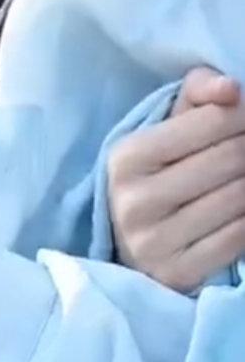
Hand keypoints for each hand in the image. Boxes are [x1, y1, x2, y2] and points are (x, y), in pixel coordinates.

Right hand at [107, 67, 244, 292]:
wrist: (129, 249)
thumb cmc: (154, 176)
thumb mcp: (162, 131)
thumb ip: (196, 94)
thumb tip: (232, 88)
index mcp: (127, 156)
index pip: (210, 121)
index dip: (241, 114)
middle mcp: (136, 199)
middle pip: (230, 158)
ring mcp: (155, 241)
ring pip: (239, 197)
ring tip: (242, 175)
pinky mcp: (177, 273)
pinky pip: (238, 236)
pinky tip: (241, 208)